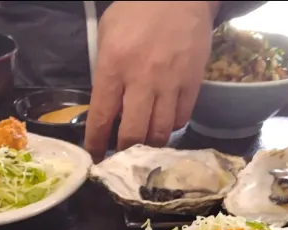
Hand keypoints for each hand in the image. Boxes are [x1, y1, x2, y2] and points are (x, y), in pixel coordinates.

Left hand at [84, 1, 218, 161]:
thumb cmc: (137, 10)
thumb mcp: (107, 34)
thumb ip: (104, 70)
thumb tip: (105, 105)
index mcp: (114, 66)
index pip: (101, 117)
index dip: (96, 143)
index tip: (94, 157)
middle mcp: (142, 79)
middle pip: (133, 133)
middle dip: (124, 151)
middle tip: (120, 155)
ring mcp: (170, 82)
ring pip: (160, 131)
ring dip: (149, 143)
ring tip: (143, 145)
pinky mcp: (193, 82)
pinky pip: (181, 117)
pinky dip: (171, 126)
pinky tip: (164, 122)